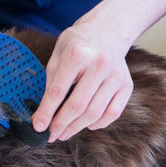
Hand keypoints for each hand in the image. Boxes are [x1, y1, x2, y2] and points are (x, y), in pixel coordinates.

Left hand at [31, 20, 132, 141]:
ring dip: (77, 127)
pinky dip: (98, 124)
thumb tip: (44, 111)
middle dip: (61, 124)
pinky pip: (112, 113)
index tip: (38, 126)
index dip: (46, 112)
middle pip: (78, 105)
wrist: (107, 31)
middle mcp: (100, 64)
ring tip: (64, 133)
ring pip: (95, 113)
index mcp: (78, 54)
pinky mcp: (127, 85)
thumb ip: (51, 79)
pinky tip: (86, 124)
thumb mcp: (58, 53)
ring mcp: (116, 76)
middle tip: (51, 135)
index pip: (58, 90)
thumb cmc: (78, 43)